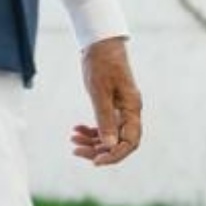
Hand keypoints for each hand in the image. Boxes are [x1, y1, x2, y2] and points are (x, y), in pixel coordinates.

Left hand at [73, 37, 143, 165]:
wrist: (100, 44)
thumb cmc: (101, 64)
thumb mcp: (99, 92)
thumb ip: (105, 119)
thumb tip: (109, 146)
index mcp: (132, 109)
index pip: (129, 142)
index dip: (114, 155)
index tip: (95, 162)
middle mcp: (130, 112)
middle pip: (119, 142)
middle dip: (98, 149)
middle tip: (75, 150)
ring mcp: (122, 109)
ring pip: (110, 135)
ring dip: (92, 140)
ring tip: (72, 139)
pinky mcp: (112, 105)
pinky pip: (104, 125)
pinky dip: (91, 129)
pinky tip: (76, 129)